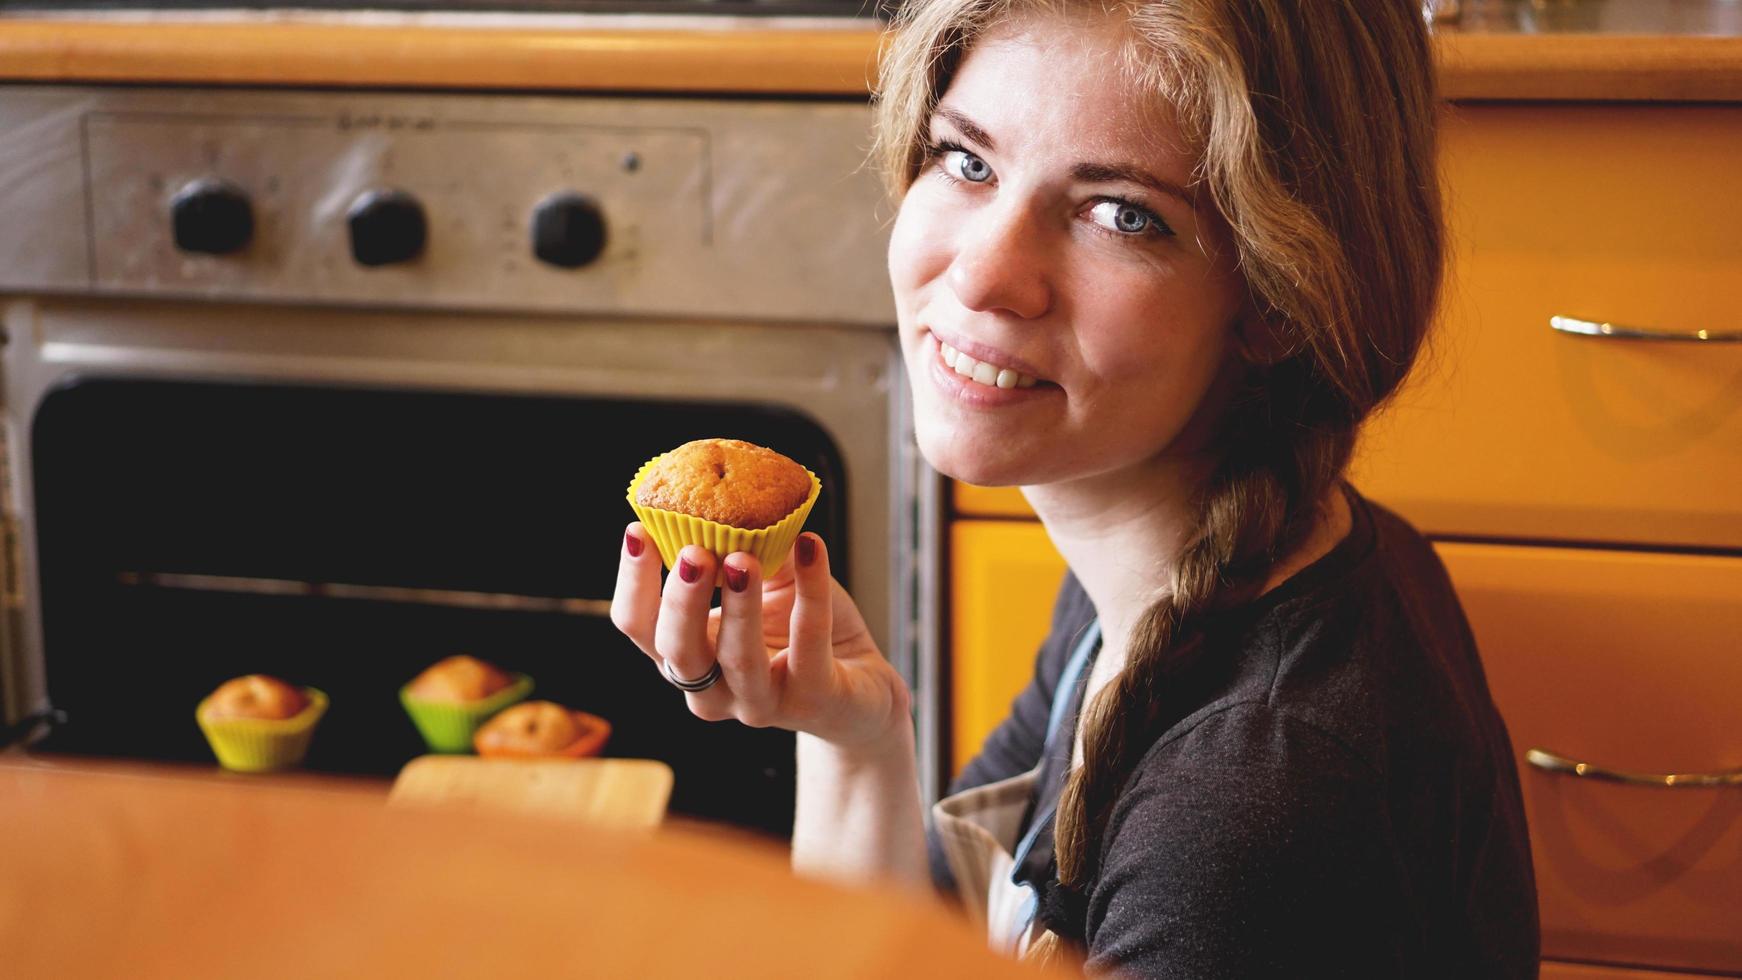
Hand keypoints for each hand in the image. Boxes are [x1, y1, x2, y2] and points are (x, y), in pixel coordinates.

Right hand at [610, 524, 909, 749]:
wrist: (859, 681)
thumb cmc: (797, 627)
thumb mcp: (766, 579)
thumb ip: (742, 545)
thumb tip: (727, 489)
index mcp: (687, 654)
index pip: (639, 626)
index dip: (632, 583)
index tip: (638, 531)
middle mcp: (712, 690)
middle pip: (677, 652)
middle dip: (681, 601)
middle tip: (692, 553)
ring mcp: (760, 703)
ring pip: (738, 662)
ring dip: (739, 607)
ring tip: (742, 559)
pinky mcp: (812, 702)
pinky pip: (808, 648)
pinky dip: (810, 593)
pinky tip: (811, 547)